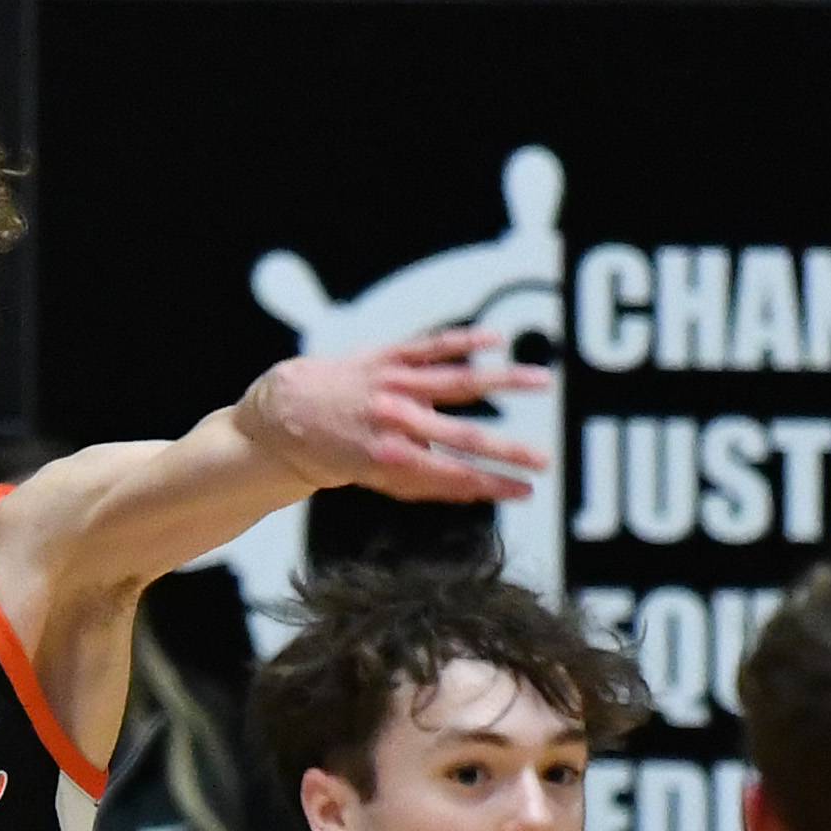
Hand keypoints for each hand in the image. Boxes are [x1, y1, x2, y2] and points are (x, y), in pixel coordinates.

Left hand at [236, 332, 549, 506]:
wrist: (287, 415)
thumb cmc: (335, 452)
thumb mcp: (373, 479)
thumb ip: (420, 482)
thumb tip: (471, 488)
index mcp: (390, 458)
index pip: (453, 475)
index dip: (492, 485)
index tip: (525, 491)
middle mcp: (393, 421)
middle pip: (463, 436)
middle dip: (507, 450)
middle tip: (543, 460)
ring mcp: (392, 385)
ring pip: (458, 381)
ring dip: (505, 381)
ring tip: (542, 381)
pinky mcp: (387, 356)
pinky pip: (431, 346)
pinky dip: (465, 340)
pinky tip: (496, 339)